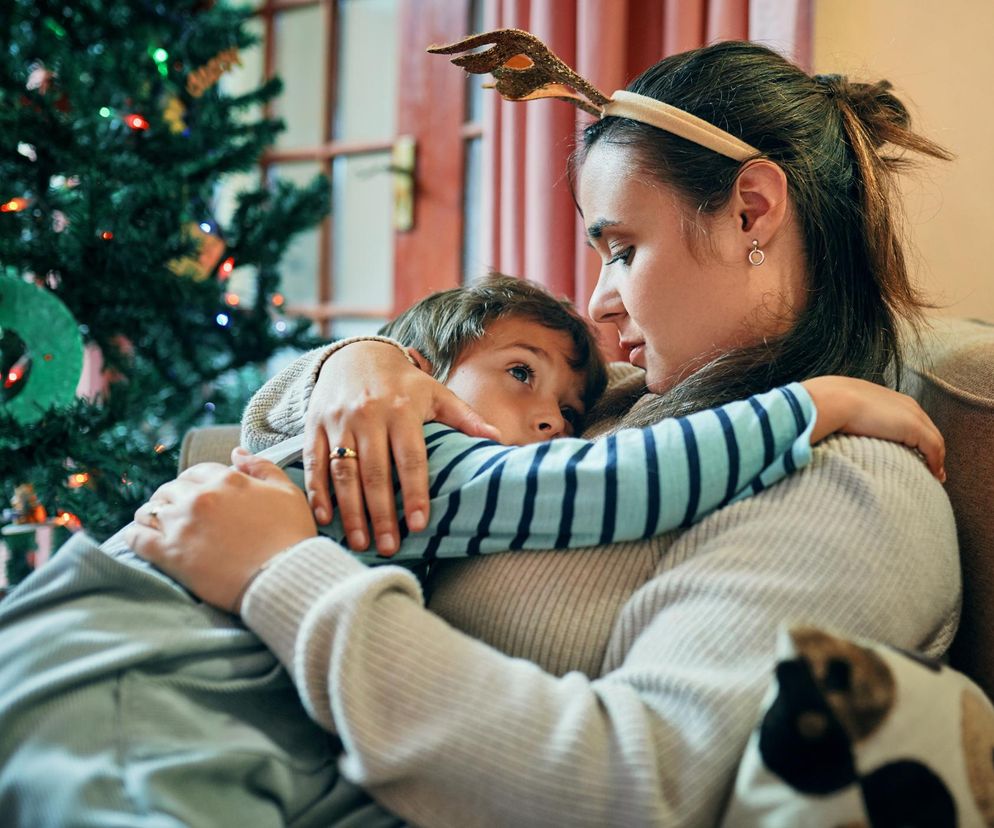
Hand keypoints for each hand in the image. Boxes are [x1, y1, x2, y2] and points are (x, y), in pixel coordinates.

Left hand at [124, 448, 316, 611]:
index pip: (197, 472)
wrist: (284, 578)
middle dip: (173, 499)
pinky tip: (140, 540)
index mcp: (227, 479)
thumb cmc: (291, 537)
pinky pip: (135, 537)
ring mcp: (181, 524)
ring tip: (159, 528)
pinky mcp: (169, 553)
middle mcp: (200, 496)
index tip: (200, 498)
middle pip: (170, 489)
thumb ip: (262, 467)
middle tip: (180, 516)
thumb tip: (237, 452)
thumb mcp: (287, 492)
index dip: (197, 484)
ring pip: (149, 510)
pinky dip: (134, 536)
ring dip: (152, 516)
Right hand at [304, 341, 499, 555]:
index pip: (411, 458)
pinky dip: (317, 492)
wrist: (355, 353)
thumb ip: (465, 417)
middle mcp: (368, 415)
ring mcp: (338, 421)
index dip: (415, 492)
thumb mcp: (435, 392)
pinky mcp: (314, 425)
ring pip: (343, 472)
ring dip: (350, 510)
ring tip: (360, 542)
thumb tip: (498, 439)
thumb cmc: (402, 382)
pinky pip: (314, 462)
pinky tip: (325, 519)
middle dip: (381, 513)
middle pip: (374, 471)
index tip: (419, 525)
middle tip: (388, 547)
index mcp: (402, 409)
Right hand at [801, 376, 945, 480]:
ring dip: (935, 458)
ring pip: (933, 439)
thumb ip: (841, 418)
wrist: (831, 401)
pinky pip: (933, 448)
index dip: (913, 435)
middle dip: (930, 447)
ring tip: (935, 475)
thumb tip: (828, 431)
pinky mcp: (914, 428)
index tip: (912, 451)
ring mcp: (911, 415)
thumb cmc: (826, 405)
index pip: (907, 417)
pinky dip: (936, 462)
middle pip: (925, 427)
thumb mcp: (836, 408)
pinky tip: (934, 475)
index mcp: (886, 397)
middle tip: (931, 466)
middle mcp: (903, 404)